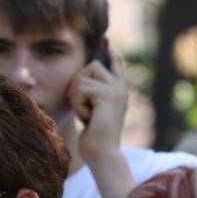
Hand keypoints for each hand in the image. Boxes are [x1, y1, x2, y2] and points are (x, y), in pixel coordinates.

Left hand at [68, 47, 128, 165]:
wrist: (103, 154)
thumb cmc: (95, 139)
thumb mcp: (92, 112)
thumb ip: (91, 95)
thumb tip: (80, 79)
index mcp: (119, 92)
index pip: (115, 65)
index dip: (110, 54)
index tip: (106, 43)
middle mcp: (120, 88)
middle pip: (92, 65)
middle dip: (78, 84)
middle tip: (82, 106)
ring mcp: (115, 89)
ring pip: (82, 77)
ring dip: (76, 98)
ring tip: (86, 115)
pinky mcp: (107, 94)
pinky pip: (80, 88)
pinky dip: (77, 105)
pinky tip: (87, 118)